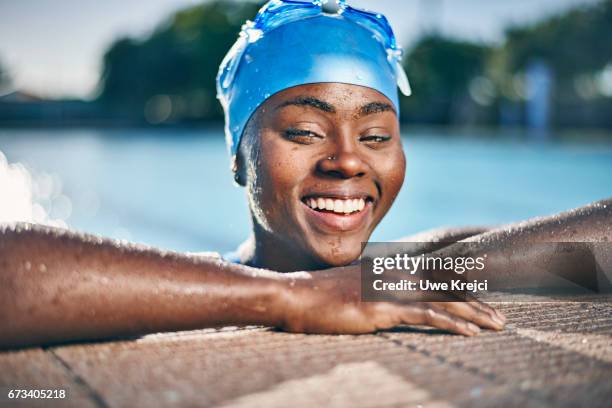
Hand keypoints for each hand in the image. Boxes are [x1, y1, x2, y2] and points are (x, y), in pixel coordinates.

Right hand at [277, 265, 505, 335]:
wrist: (294, 294)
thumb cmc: (315, 295)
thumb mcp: (346, 286)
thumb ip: (368, 286)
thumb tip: (379, 297)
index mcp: (387, 267)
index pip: (432, 275)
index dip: (459, 288)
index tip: (480, 301)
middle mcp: (393, 273)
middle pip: (444, 285)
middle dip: (476, 302)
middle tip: (500, 317)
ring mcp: (388, 288)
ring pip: (442, 298)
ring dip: (474, 313)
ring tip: (498, 326)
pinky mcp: (381, 307)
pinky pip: (424, 314)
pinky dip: (450, 323)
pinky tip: (470, 333)